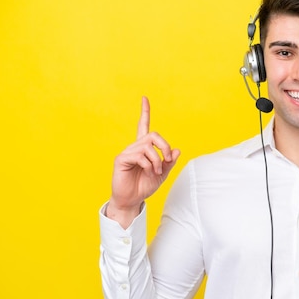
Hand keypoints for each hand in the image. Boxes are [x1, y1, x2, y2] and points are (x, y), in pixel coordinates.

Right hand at [107, 97, 180, 227]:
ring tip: (155, 172)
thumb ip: (169, 162)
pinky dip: (148, 165)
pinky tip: (147, 172)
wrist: (132, 200)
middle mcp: (135, 147)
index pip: (143, 126)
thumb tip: (177, 150)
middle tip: (167, 160)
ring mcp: (127, 152)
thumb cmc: (145, 186)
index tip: (144, 98)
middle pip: (153, 134)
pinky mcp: (121, 159)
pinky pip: (140, 155)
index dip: (144, 112)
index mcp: (144, 148)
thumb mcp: (162, 174)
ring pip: (148, 146)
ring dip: (157, 161)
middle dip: (165, 146)